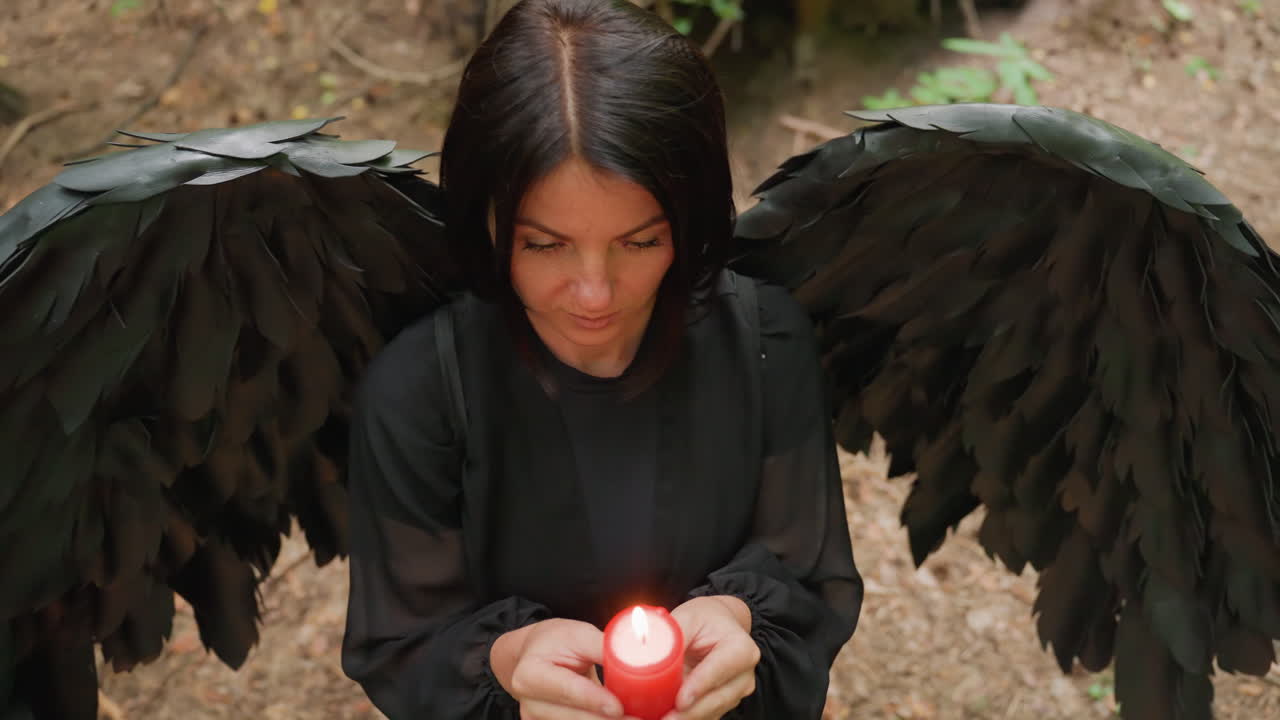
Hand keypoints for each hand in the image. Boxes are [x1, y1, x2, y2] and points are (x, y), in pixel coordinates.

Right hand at [495, 618, 638, 719]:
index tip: (619, 707)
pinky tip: (620, 718)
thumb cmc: (556, 641)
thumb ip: (604, 647)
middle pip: (573, 718)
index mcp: (530, 674)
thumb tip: (638, 657)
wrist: (534, 654)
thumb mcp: (579, 635)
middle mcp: (529, 704)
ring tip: (634, 716)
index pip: (567, 690)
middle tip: (638, 718)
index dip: (594, 700)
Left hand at [663, 596, 759, 719]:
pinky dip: (685, 718)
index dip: (698, 687)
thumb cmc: (705, 619)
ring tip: (658, 718)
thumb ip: (672, 633)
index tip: (680, 702)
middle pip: (716, 699)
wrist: (720, 624)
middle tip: (662, 719)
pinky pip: (704, 716)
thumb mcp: (688, 617)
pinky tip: (665, 717)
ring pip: (710, 713)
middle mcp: (743, 674)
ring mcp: (736, 692)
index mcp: (740, 648)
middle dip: (688, 713)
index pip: (719, 670)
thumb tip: (645, 648)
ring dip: (684, 718)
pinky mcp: (724, 703)